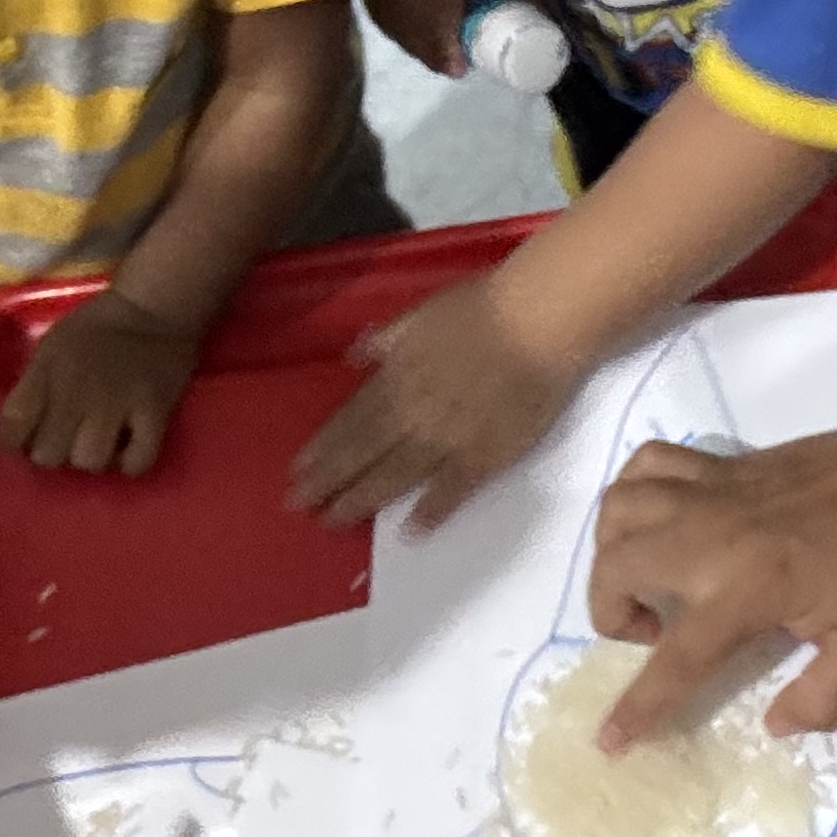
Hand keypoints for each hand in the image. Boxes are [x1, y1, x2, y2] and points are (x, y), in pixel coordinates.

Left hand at [0, 289, 200, 474]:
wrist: (152, 308)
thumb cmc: (96, 327)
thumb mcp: (51, 346)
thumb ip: (33, 385)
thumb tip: (22, 432)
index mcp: (46, 371)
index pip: (11, 428)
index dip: (14, 443)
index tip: (26, 439)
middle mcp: (76, 390)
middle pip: (48, 455)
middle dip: (54, 454)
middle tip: (68, 440)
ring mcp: (116, 403)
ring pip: (90, 462)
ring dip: (93, 458)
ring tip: (101, 443)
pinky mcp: (154, 411)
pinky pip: (137, 461)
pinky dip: (130, 462)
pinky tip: (128, 449)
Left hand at [288, 276, 584, 530]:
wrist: (540, 318)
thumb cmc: (485, 305)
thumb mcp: (421, 310)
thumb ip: (386, 337)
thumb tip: (354, 356)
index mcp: (398, 375)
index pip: (351, 418)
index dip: (323, 447)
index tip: (296, 471)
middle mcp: (414, 411)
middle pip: (363, 451)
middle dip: (328, 480)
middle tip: (299, 506)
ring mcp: (449, 437)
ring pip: (396, 474)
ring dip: (363, 498)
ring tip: (334, 520)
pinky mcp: (487, 454)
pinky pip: (454, 488)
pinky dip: (431, 510)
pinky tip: (410, 531)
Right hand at [367, 0, 533, 78]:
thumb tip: (535, 18)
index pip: (440, 47)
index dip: (453, 59)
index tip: (467, 63)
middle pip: (415, 43)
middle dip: (435, 52)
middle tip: (458, 49)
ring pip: (394, 28)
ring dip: (416, 37)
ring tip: (439, 30)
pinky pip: (380, 9)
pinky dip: (398, 18)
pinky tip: (414, 8)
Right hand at [587, 418, 836, 745]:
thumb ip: (824, 698)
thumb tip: (775, 724)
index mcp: (749, 588)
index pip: (676, 658)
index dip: (638, 706)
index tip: (609, 740)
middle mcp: (713, 535)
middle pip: (617, 568)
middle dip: (609, 615)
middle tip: (650, 635)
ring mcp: (712, 491)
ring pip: (618, 511)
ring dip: (611, 553)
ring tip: (644, 580)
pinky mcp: (721, 463)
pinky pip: (647, 465)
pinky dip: (633, 494)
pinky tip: (657, 522)